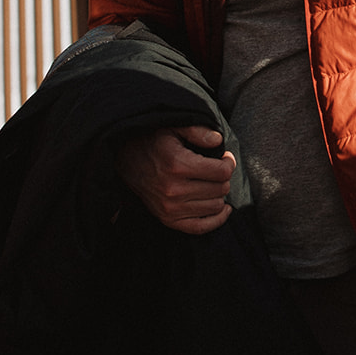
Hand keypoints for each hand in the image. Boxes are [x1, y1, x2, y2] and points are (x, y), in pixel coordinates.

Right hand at [116, 125, 235, 233]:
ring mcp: (170, 208)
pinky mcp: (167, 219)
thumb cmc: (154, 141)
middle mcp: (174, 189)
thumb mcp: (175, 127)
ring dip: (219, 194)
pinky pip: (200, 227)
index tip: (225, 157)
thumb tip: (218, 141)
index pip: (221, 172)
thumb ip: (198, 131)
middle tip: (218, 169)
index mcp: (178, 165)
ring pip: (215, 206)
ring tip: (212, 183)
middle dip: (224, 177)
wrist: (125, 160)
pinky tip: (222, 208)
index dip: (229, 163)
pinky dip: (216, 219)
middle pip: (220, 189)